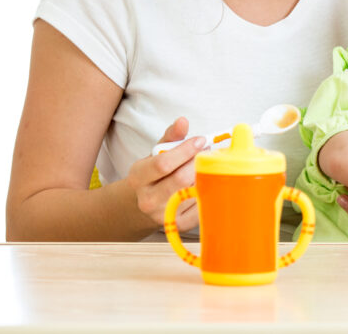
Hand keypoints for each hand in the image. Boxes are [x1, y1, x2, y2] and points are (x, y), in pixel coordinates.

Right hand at [125, 117, 204, 231]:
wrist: (144, 205)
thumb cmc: (155, 174)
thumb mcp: (156, 153)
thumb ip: (171, 137)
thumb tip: (183, 121)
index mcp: (138, 178)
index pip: (163, 164)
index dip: (185, 150)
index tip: (201, 140)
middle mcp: (148, 199)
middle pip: (180, 179)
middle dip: (198, 162)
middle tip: (208, 151)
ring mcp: (163, 215)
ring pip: (194, 192)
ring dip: (206, 175)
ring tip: (207, 165)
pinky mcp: (179, 225)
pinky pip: (201, 206)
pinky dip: (208, 191)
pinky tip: (207, 182)